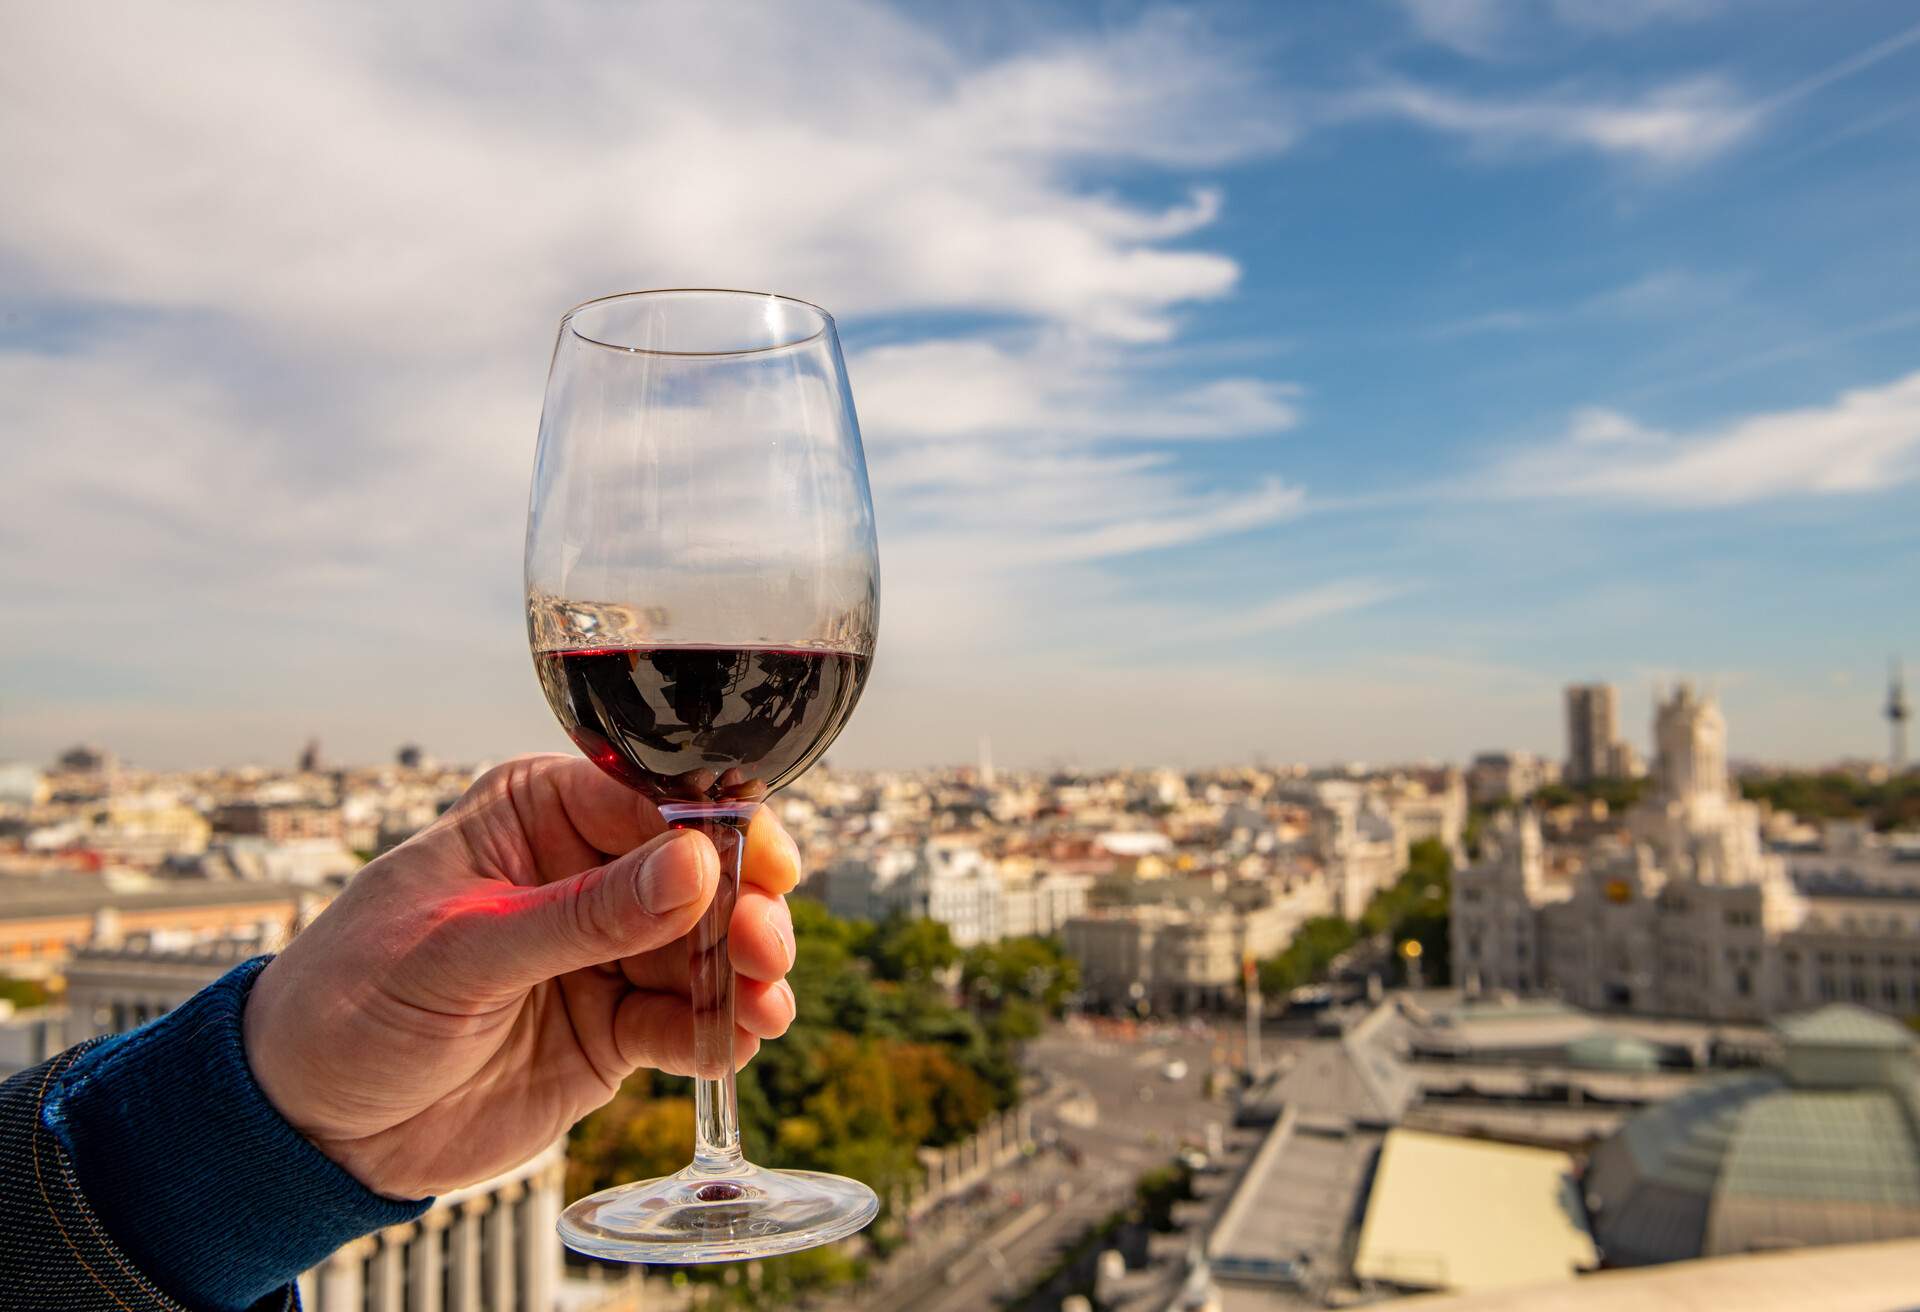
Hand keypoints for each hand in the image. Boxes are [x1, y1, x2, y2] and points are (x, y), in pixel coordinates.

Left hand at [241, 754, 799, 1198]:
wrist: (307, 1126)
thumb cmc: (350, 1004)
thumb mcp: (460, 953)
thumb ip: (582, 914)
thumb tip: (696, 865)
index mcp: (537, 814)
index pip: (651, 801)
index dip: (718, 831)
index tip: (764, 868)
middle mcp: (584, 872)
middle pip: (697, 875)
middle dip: (742, 908)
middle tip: (763, 947)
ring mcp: (604, 951)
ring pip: (705, 948)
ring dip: (744, 973)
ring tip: (766, 1005)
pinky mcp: (614, 1027)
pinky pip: (685, 1021)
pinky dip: (720, 1032)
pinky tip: (738, 1042)